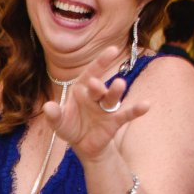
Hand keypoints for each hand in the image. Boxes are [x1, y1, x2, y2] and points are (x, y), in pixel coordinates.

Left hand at [45, 43, 149, 161]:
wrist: (83, 144)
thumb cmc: (70, 126)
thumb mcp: (59, 123)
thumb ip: (54, 115)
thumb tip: (47, 107)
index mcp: (81, 90)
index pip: (91, 73)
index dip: (100, 62)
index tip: (111, 50)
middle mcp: (95, 96)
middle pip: (99, 88)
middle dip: (97, 85)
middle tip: (94, 83)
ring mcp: (106, 108)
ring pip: (112, 98)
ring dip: (115, 91)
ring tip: (119, 84)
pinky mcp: (114, 121)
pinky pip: (126, 114)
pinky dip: (136, 110)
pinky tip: (146, 105)